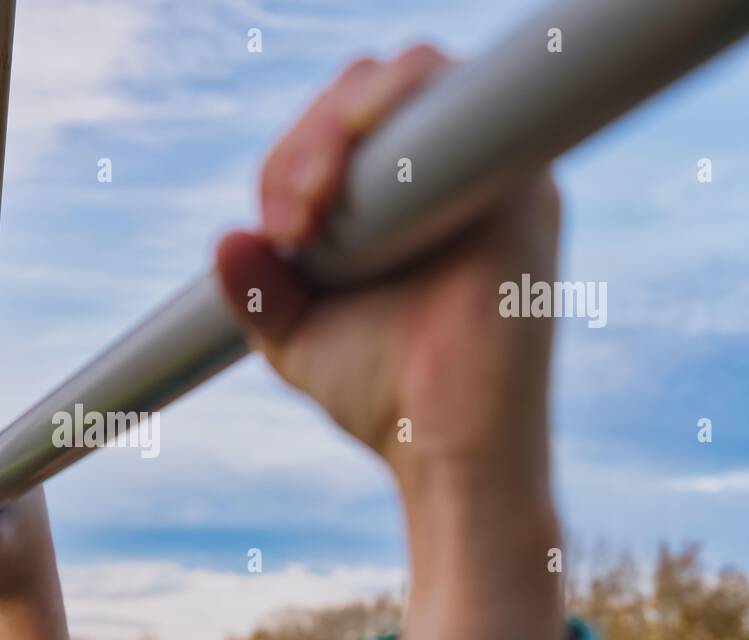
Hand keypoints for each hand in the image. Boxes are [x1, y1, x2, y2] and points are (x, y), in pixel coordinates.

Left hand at [216, 46, 566, 639]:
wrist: (443, 450)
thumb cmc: (383, 398)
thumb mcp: (295, 337)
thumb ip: (259, 289)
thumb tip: (226, 241)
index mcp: (396, 206)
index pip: (339, 131)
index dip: (294, 156)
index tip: (276, 228)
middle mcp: (446, 179)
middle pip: (368, 93)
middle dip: (308, 141)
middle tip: (290, 222)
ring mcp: (488, 174)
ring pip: (410, 81)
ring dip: (340, 124)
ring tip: (310, 207)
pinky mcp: (522, 185)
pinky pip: (465, 100)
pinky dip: (402, 102)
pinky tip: (353, 156)